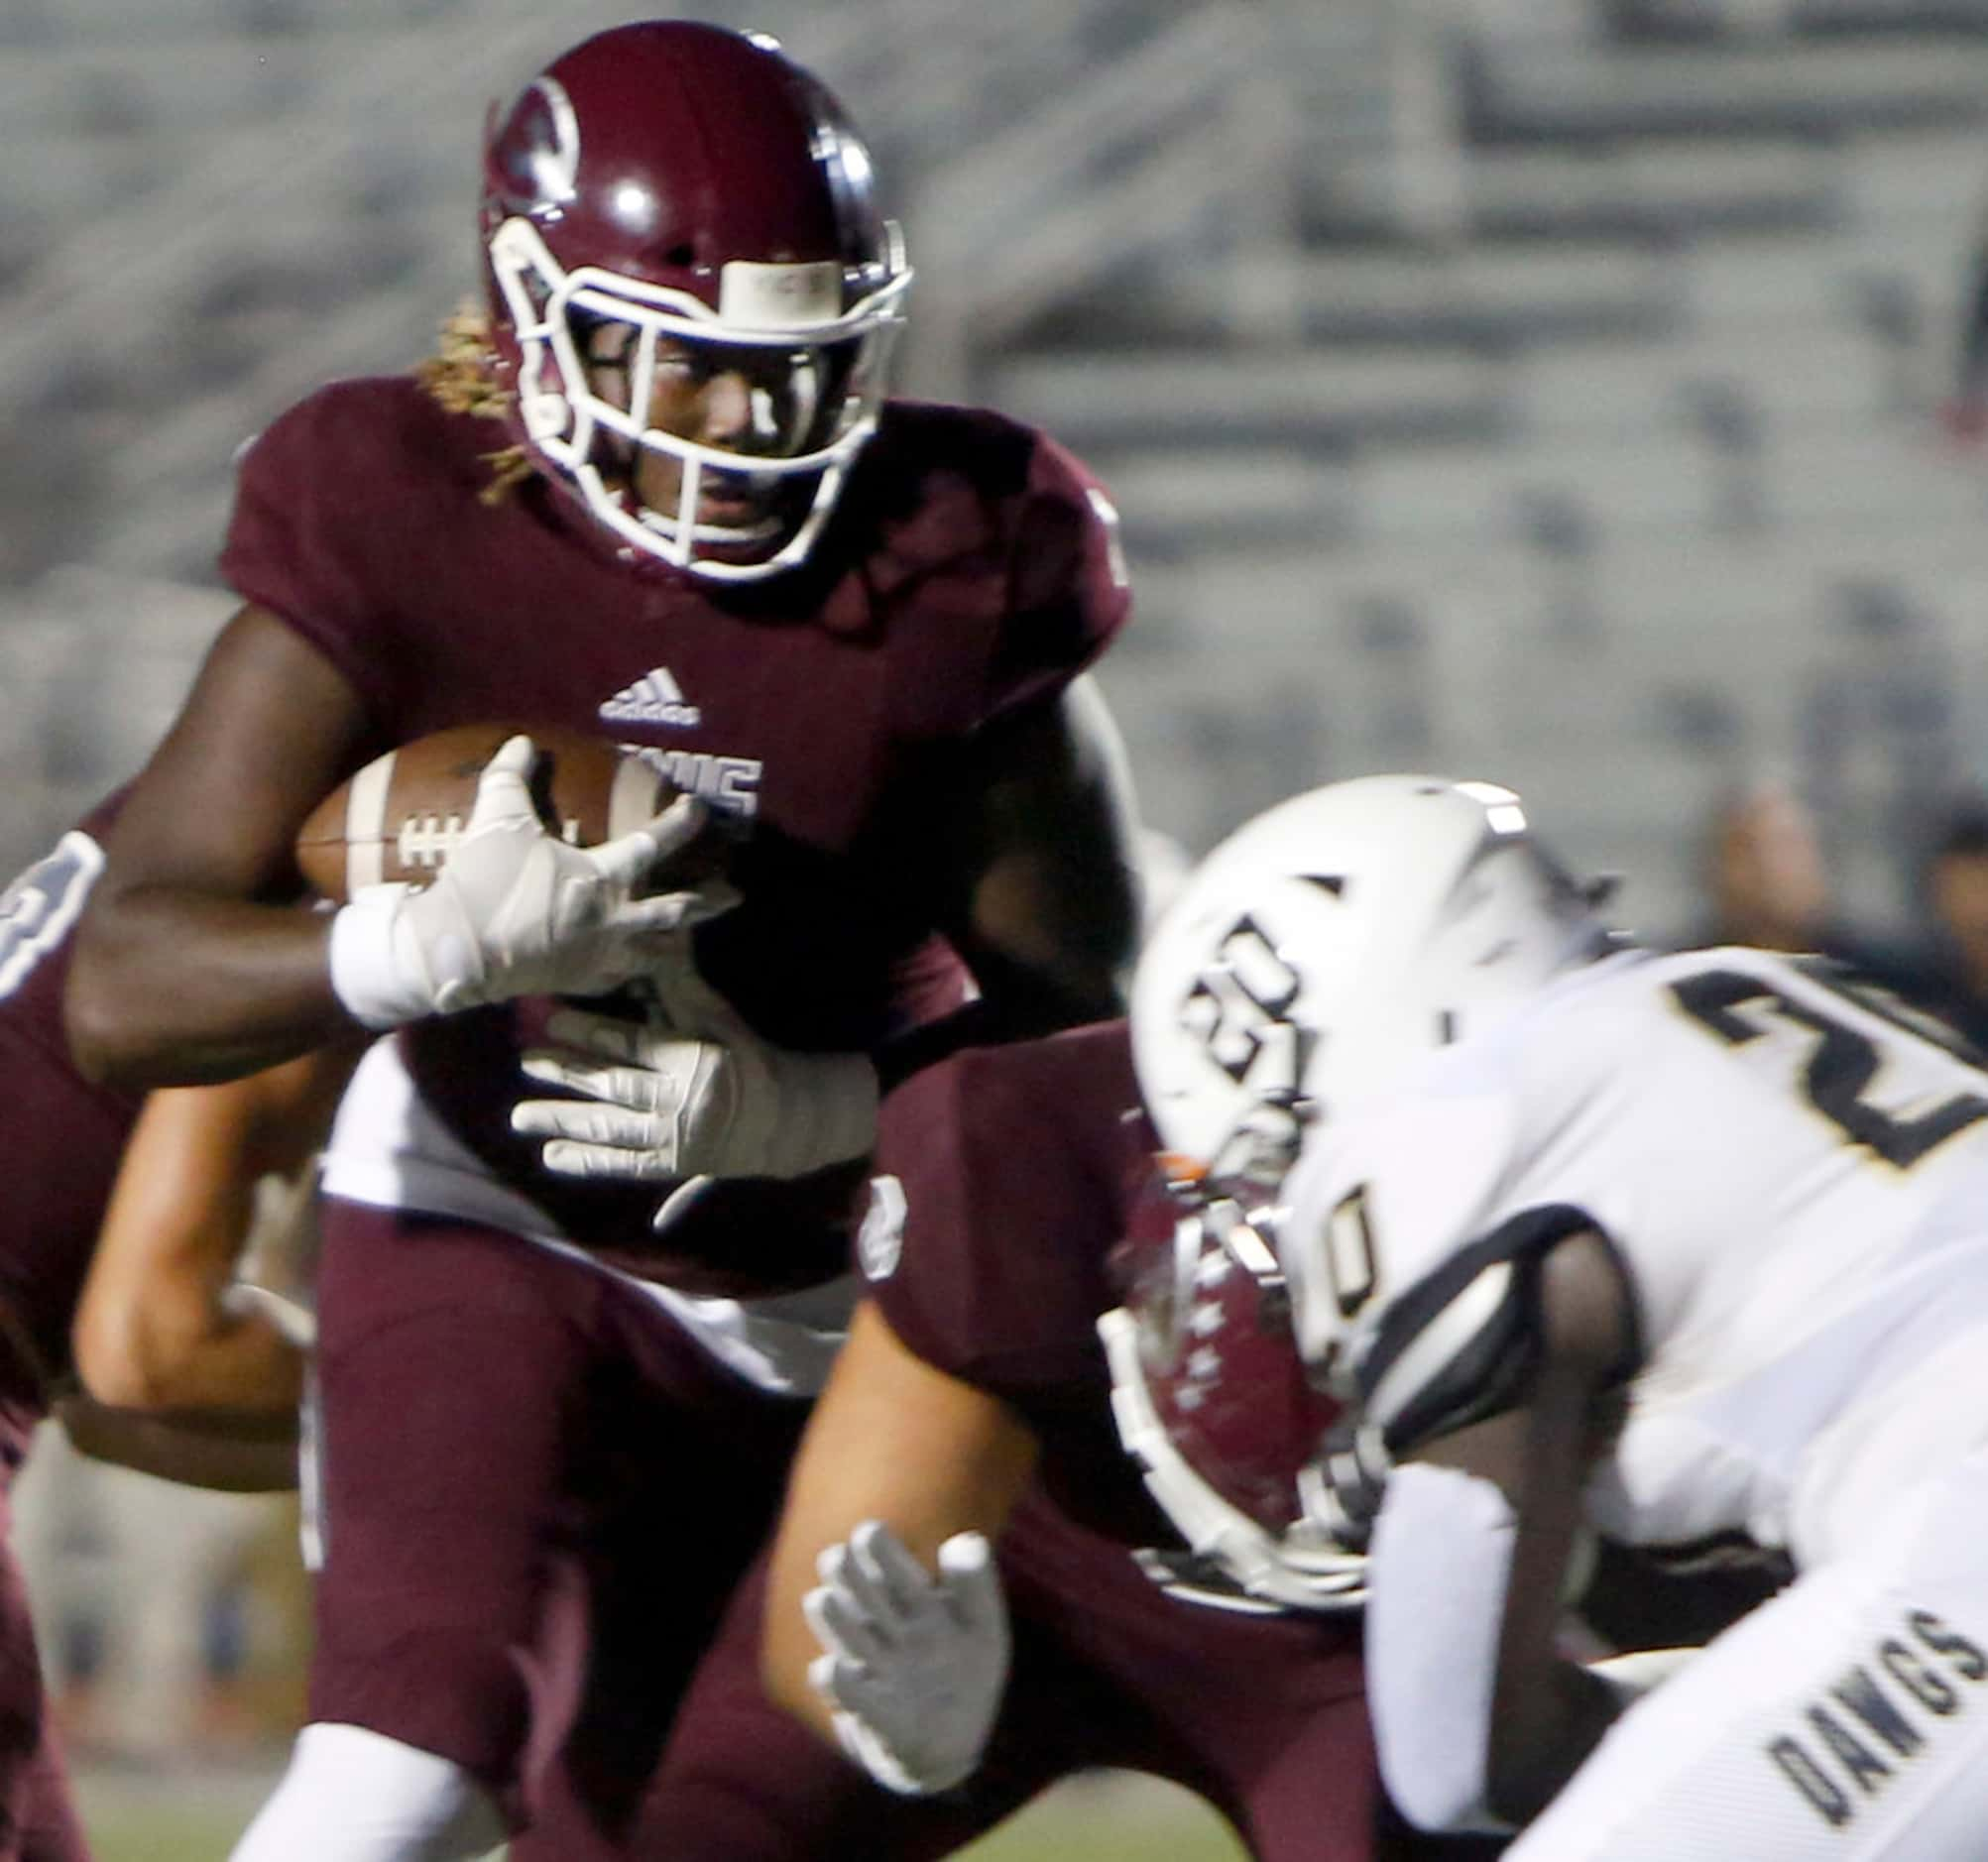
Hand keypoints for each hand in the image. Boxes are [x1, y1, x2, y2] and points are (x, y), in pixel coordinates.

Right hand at [329, 735, 732, 1028]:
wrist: (455, 951)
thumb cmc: (483, 882)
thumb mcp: (496, 819)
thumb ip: (512, 776)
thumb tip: (522, 741)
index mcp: (601, 877)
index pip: (653, 844)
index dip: (679, 823)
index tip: (699, 809)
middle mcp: (613, 920)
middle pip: (676, 912)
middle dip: (709, 903)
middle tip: (736, 896)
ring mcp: (599, 957)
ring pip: (656, 954)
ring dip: (677, 944)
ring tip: (692, 941)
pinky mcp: (579, 982)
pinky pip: (620, 978)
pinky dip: (633, 969)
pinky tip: (637, 966)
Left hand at [509, 958, 877, 1186]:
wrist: (782, 1119)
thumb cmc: (744, 1055)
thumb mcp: (718, 1017)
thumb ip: (679, 983)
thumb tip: (657, 934)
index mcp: (696, 1060)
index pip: (634, 1044)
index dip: (590, 1033)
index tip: (551, 1021)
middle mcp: (682, 1102)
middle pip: (615, 1085)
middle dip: (568, 1073)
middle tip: (526, 1062)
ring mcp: (675, 1139)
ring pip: (612, 1128)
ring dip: (564, 1121)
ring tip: (520, 1117)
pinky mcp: (671, 1165)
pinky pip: (623, 1165)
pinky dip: (587, 1162)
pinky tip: (551, 1156)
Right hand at [803, 1520, 1007, 1796]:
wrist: (957, 1739)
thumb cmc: (966, 1672)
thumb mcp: (984, 1626)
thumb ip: (978, 1584)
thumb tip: (965, 1540)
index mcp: (914, 1604)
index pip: (895, 1571)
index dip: (882, 1552)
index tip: (870, 1532)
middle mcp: (889, 1633)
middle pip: (866, 1601)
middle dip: (851, 1580)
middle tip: (835, 1557)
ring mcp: (881, 1673)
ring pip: (853, 1642)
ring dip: (837, 1624)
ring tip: (821, 1598)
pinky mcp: (879, 1716)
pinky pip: (858, 1699)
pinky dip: (843, 1687)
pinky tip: (828, 1668)